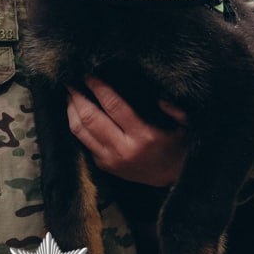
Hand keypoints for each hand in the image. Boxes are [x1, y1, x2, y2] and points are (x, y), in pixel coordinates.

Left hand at [66, 77, 187, 186]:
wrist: (173, 179)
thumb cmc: (178, 146)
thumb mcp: (185, 126)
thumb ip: (175, 109)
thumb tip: (158, 94)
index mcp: (143, 136)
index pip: (113, 106)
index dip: (98, 88)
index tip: (89, 74)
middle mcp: (123, 149)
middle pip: (90, 118)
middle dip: (77, 97)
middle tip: (70, 81)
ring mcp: (110, 159)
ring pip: (80, 131)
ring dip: (71, 110)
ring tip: (69, 94)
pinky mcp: (104, 165)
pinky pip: (83, 142)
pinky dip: (76, 125)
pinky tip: (75, 112)